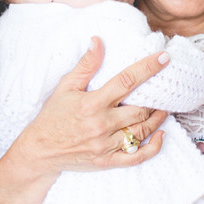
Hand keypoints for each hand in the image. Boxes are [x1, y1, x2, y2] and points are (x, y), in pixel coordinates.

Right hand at [13, 37, 170, 173]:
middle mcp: (102, 124)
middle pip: (140, 109)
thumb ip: (86, 65)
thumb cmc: (53, 116)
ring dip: (158, 119)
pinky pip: (137, 157)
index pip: (126, 81)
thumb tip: (98, 41)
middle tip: (164, 90)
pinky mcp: (108, 161)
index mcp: (92, 103)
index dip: (148, 68)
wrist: (40, 151)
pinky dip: (153, 148)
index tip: (164, 58)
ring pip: (142, 131)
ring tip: (163, 109)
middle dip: (155, 99)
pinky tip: (160, 136)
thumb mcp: (65, 87)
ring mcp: (106, 145)